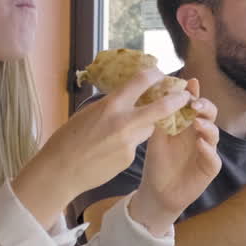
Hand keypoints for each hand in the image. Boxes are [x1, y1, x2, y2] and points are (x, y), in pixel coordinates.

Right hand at [32, 67, 192, 200]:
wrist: (60, 171)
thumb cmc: (67, 139)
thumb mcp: (88, 113)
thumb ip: (111, 105)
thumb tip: (126, 96)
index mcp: (111, 105)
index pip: (141, 81)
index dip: (155, 75)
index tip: (160, 73)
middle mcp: (124, 122)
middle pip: (162, 107)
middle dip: (178, 99)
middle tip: (186, 94)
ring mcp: (130, 142)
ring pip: (150, 127)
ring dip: (147, 123)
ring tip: (130, 125)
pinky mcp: (130, 158)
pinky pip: (137, 145)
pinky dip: (131, 142)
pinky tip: (112, 148)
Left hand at [129, 79, 221, 235]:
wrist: (157, 191)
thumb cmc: (158, 161)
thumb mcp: (157, 136)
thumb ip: (162, 117)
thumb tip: (162, 92)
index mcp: (188, 124)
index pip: (196, 104)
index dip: (195, 94)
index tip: (192, 83)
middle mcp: (200, 134)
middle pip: (210, 115)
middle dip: (205, 107)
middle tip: (195, 104)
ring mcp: (207, 150)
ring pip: (214, 133)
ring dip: (207, 126)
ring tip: (197, 122)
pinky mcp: (209, 167)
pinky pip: (213, 157)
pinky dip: (208, 150)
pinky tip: (200, 144)